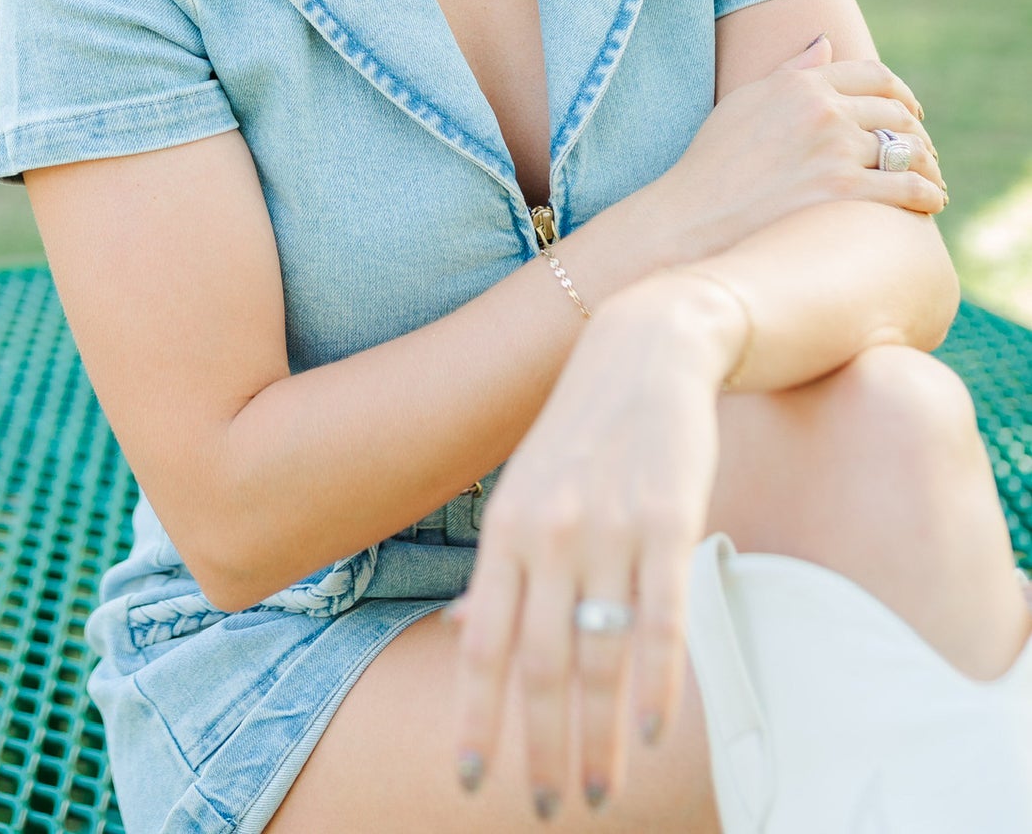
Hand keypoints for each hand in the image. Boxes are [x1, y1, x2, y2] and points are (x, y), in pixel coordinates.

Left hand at [449, 275, 740, 816]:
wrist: (648, 345)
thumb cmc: (583, 429)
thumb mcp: (524, 490)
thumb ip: (499, 567)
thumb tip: (464, 636)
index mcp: (506, 530)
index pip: (483, 646)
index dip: (476, 719)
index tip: (469, 782)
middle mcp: (549, 534)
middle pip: (540, 666)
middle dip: (539, 748)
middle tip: (545, 809)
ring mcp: (609, 528)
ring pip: (599, 656)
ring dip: (596, 738)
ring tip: (595, 792)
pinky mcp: (669, 522)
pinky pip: (660, 621)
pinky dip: (655, 686)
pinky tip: (648, 734)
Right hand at [649, 34, 945, 261]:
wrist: (693, 217)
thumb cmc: (712, 162)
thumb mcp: (745, 102)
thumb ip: (791, 71)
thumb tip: (824, 43)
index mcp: (801, 84)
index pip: (874, 75)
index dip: (901, 92)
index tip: (910, 111)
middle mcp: (823, 111)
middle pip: (897, 112)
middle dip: (918, 132)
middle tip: (925, 153)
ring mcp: (835, 151)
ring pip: (909, 149)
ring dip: (929, 165)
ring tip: (933, 181)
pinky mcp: (844, 193)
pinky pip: (908, 188)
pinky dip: (928, 194)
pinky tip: (930, 203)